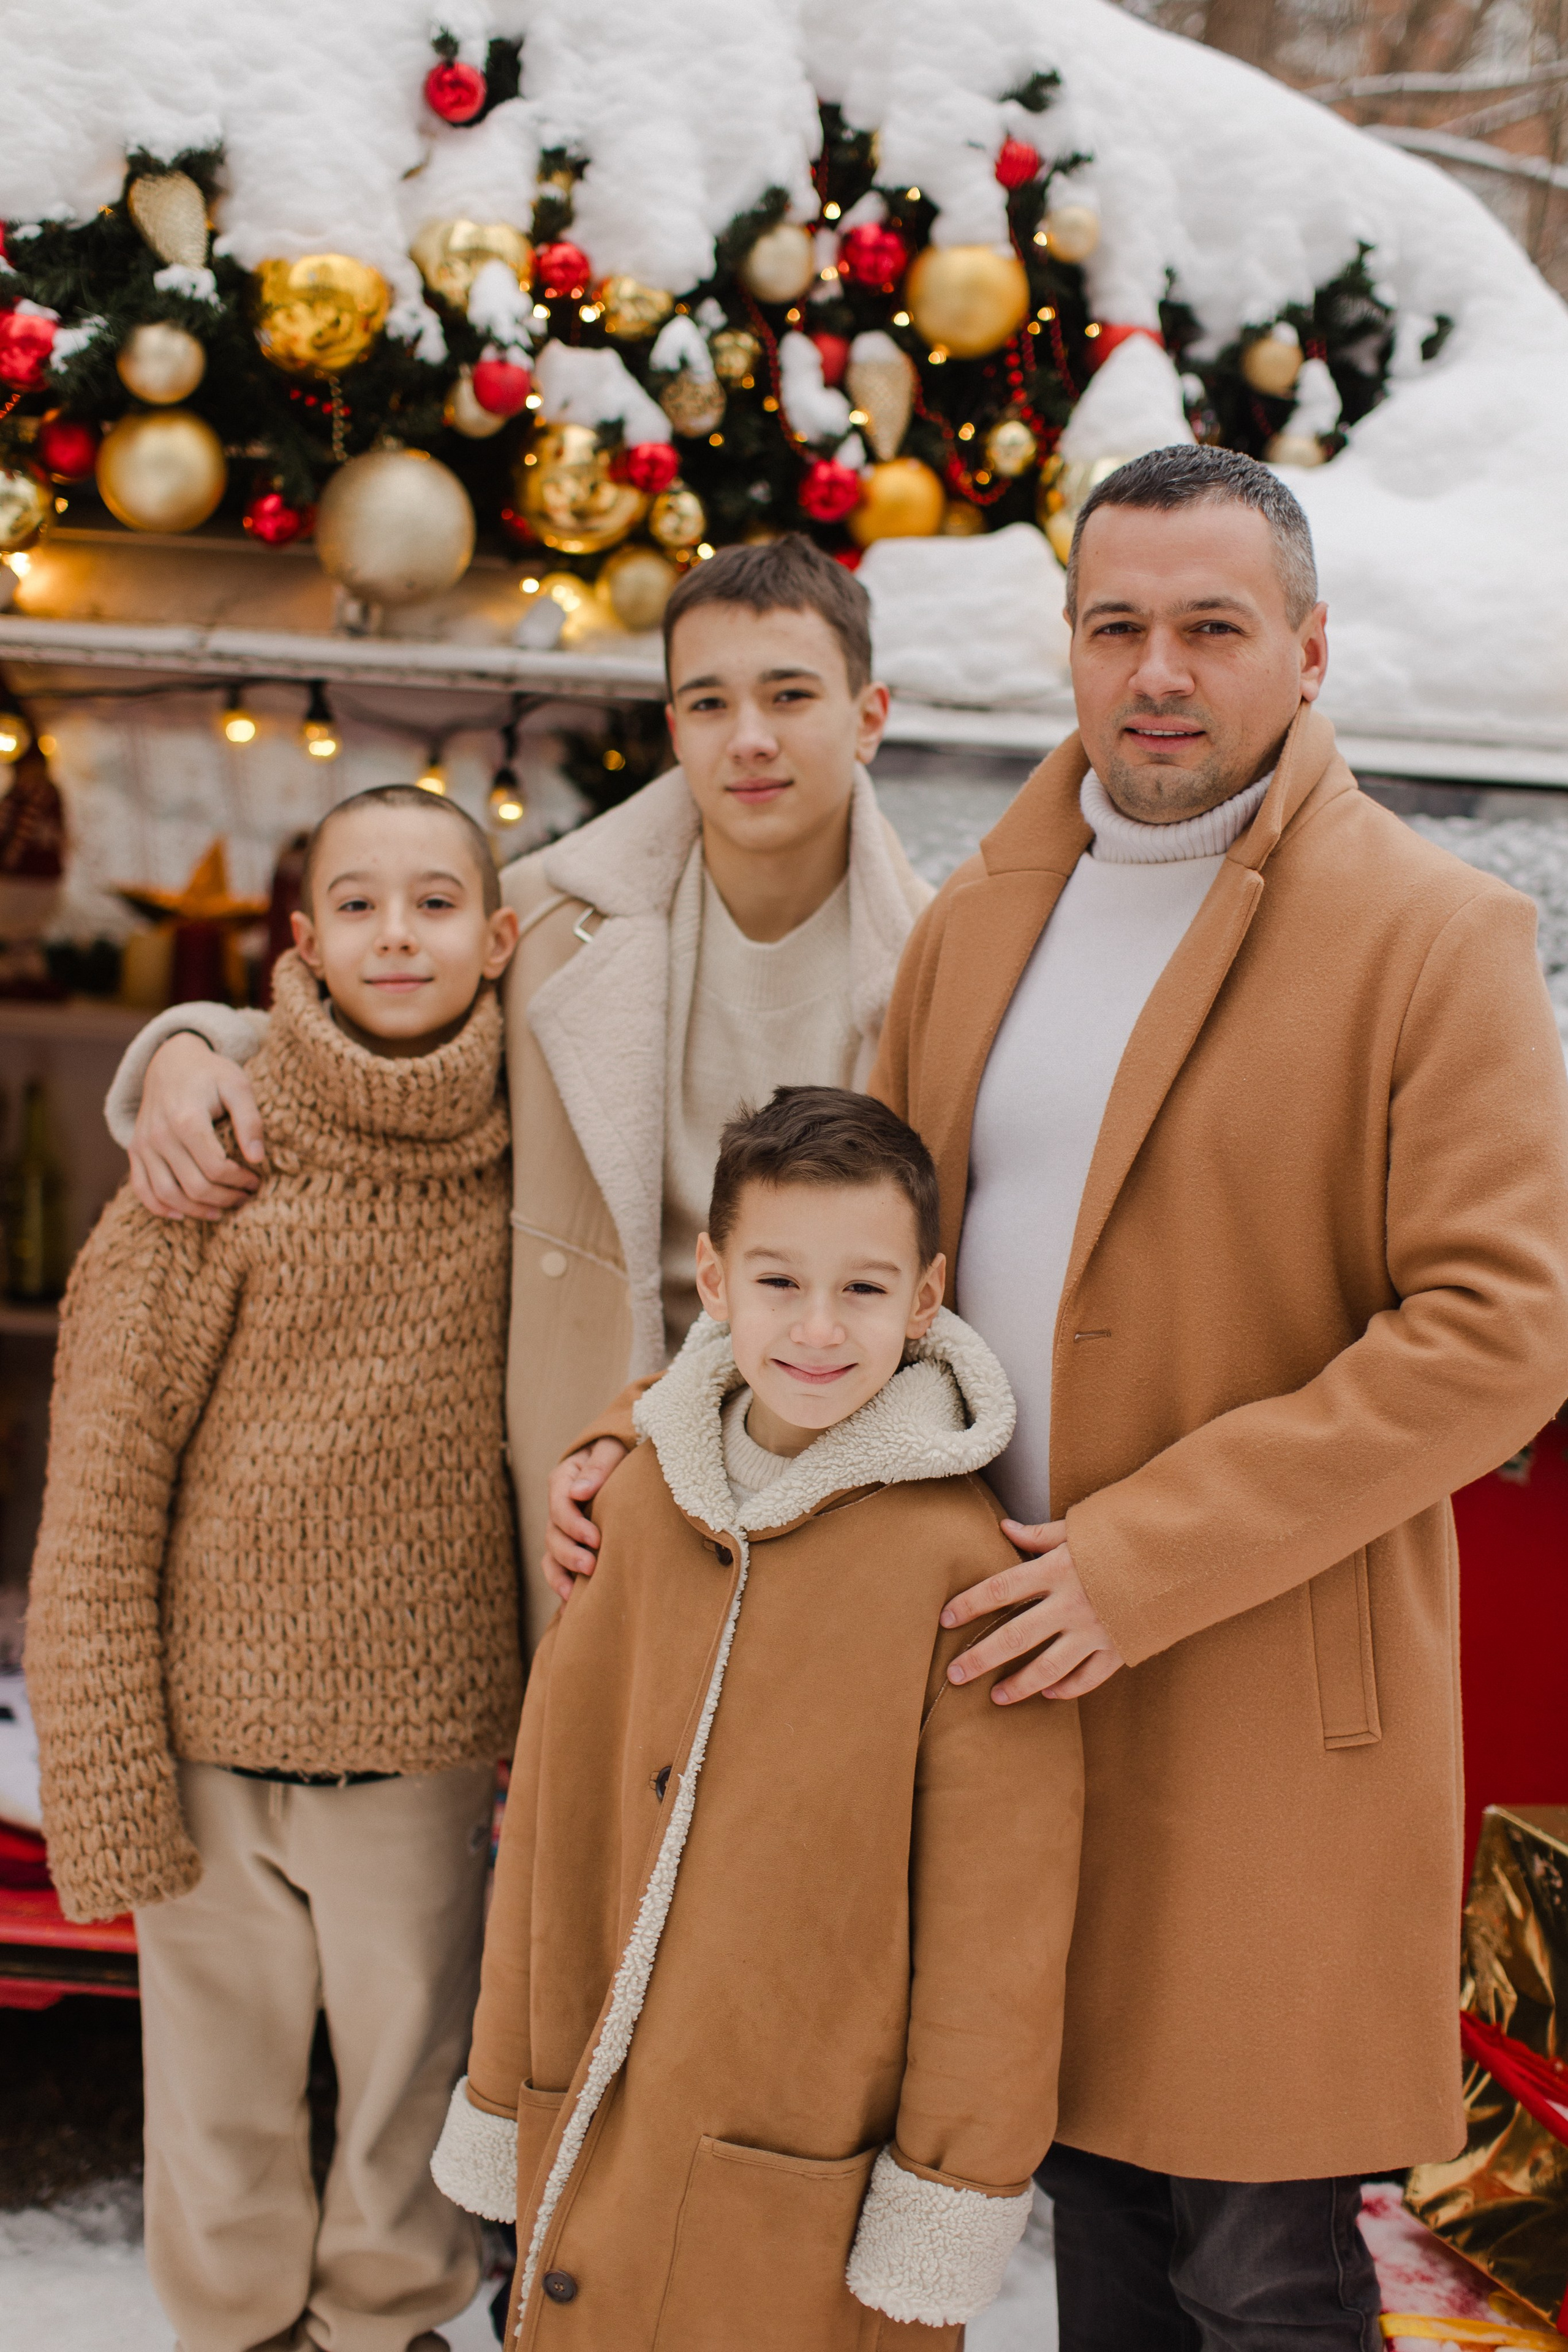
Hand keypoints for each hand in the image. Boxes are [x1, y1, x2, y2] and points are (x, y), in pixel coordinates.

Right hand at [128, 1034, 264, 1221]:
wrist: (171, 1061)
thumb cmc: (210, 1074)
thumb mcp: (238, 1086)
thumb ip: (250, 1120)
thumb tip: (257, 1158)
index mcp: (187, 1119)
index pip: (216, 1168)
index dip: (240, 1181)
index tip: (257, 1180)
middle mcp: (160, 1135)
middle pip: (194, 1186)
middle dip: (225, 1198)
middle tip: (245, 1197)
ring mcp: (144, 1144)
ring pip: (167, 1195)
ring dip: (197, 1210)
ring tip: (222, 1210)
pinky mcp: (135, 1149)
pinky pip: (142, 1189)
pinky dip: (160, 1207)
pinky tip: (183, 1214)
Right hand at [542, 1438, 628, 1601]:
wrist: (630, 1460)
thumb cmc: (623, 1449)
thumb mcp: (611, 1448)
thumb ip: (598, 1468)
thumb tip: (578, 1493)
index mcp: (564, 1478)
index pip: (559, 1503)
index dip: (573, 1523)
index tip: (596, 1538)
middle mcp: (559, 1505)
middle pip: (553, 1533)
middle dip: (569, 1553)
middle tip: (592, 1566)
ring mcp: (563, 1528)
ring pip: (551, 1554)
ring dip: (561, 1574)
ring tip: (575, 1593)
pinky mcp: (573, 1545)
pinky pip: (558, 1569)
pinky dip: (561, 1586)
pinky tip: (570, 1607)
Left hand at [941, 1520, 1125, 1703]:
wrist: (1179, 1554)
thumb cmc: (1123, 1536)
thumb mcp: (1079, 1528)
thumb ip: (1039, 1535)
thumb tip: (1003, 1527)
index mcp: (1055, 1570)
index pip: (999, 1589)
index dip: (969, 1605)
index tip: (944, 1618)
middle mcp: (1069, 1604)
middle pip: (1013, 1637)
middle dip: (980, 1658)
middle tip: (953, 1674)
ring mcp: (1094, 1630)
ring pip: (1047, 1667)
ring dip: (1018, 1685)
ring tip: (995, 1697)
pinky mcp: (1118, 1647)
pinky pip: (1088, 1677)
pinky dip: (1067, 1688)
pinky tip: (1049, 1694)